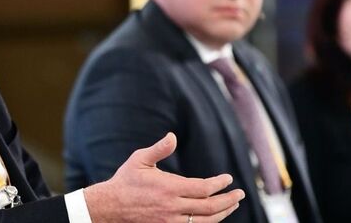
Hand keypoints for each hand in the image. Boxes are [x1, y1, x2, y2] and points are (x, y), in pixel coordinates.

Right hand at [83, 133, 243, 222]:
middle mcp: (173, 207)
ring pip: (206, 221)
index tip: (227, 178)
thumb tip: (173, 136)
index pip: (204, 188)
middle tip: (240, 194)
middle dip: (228, 200)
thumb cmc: (126, 180)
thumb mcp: (140, 159)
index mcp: (169, 188)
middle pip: (210, 207)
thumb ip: (159, 148)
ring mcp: (170, 221)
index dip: (219, 184)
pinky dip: (208, 222)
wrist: (111, 206)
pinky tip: (213, 216)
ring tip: (232, 205)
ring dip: (223, 213)